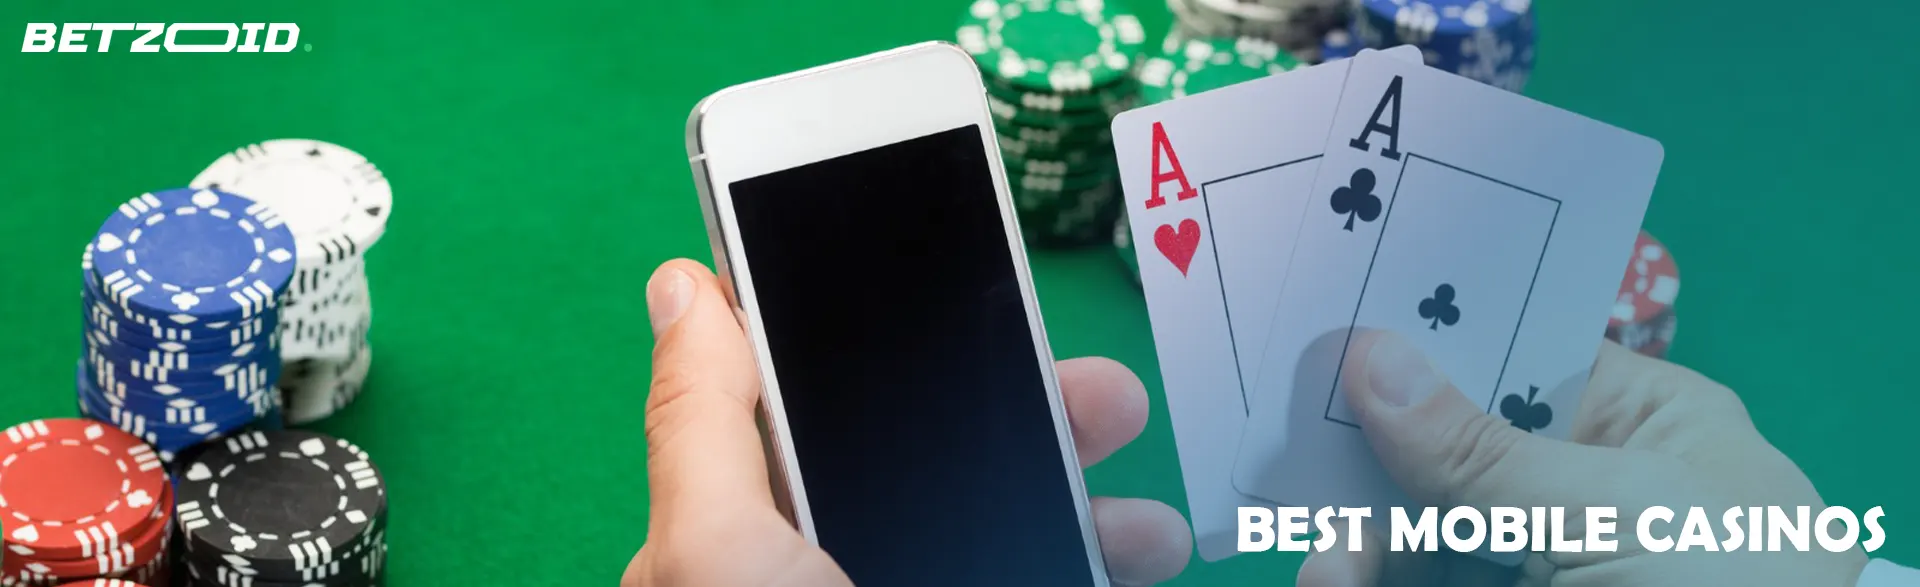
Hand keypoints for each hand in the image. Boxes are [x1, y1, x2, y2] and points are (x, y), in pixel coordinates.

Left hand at [623, 260, 1192, 586]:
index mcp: (755, 543)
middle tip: (1106, 399)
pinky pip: (1042, 573)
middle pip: (935, 468)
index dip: (893, 349)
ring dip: (1089, 511)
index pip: (826, 415)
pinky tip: (1145, 557)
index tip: (977, 302)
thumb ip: (703, 424)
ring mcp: (918, 584)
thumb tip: (680, 282)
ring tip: (1150, 522)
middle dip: (1029, 425)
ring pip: (1007, 533)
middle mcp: (834, 574)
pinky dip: (1097, 562)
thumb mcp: (717, 553)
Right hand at [1297, 330, 1869, 586]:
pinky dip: (1372, 580)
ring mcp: (1544, 566)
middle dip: (1372, 458)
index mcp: (1649, 425)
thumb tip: (1372, 354)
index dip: (1433, 339)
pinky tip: (1335, 583)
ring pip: (1421, 529)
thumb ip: (1483, 448)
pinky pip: (1420, 582)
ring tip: (1327, 571)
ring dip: (1360, 542)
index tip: (1333, 328)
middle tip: (1298, 462)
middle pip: (1450, 445)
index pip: (1520, 354)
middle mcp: (1588, 489)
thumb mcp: (1617, 511)